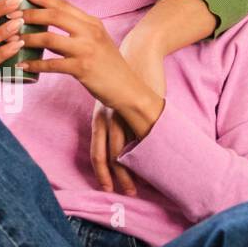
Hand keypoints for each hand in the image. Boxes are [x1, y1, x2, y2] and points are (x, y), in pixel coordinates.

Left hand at [16, 0, 164, 138]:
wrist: (127, 89)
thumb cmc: (108, 66)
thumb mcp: (97, 41)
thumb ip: (78, 30)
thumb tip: (52, 21)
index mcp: (92, 23)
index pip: (63, 4)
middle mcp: (90, 32)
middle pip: (54, 15)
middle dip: (29, 13)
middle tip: (10, 14)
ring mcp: (86, 49)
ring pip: (49, 38)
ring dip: (27, 38)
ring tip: (11, 39)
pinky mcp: (82, 68)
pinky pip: (52, 64)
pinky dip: (34, 64)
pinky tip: (23, 66)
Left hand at [89, 35, 166, 194]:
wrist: (140, 52)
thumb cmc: (125, 77)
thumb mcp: (111, 98)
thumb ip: (112, 119)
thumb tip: (117, 142)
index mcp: (100, 115)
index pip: (97, 150)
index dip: (100, 170)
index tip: (106, 187)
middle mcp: (110, 117)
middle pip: (108, 154)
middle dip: (114, 176)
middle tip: (124, 193)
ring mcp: (127, 115)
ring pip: (124, 149)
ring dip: (128, 171)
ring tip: (135, 188)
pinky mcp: (143, 110)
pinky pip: (142, 138)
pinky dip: (144, 155)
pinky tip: (151, 167)